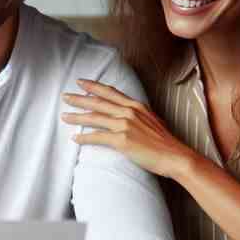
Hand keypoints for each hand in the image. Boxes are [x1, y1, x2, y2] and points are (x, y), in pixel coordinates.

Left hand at [61, 79, 193, 178]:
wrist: (175, 156)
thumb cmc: (165, 143)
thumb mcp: (153, 121)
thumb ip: (139, 115)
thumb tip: (130, 115)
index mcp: (136, 106)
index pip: (111, 92)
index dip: (94, 86)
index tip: (81, 83)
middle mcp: (129, 112)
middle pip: (99, 102)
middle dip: (80, 98)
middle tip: (66, 96)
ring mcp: (125, 125)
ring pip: (95, 118)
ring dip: (77, 117)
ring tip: (64, 116)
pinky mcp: (122, 140)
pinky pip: (98, 137)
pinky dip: (84, 137)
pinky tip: (75, 138)